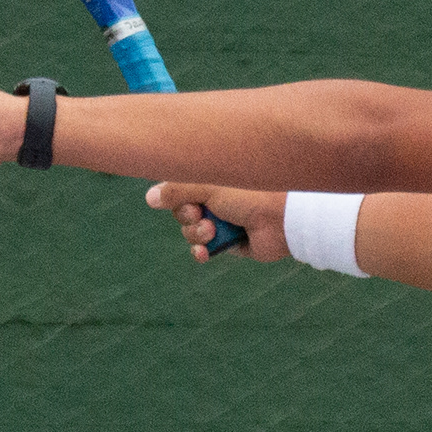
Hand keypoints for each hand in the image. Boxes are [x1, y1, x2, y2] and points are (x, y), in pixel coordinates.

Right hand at [149, 183, 285, 262]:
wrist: (281, 218)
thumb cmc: (250, 192)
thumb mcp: (208, 186)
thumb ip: (177, 190)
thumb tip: (149, 198)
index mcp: (213, 179)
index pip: (180, 188)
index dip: (175, 196)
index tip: (183, 197)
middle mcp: (218, 199)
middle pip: (182, 212)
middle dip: (187, 216)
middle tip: (200, 213)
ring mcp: (225, 222)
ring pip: (192, 232)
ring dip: (196, 233)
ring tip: (212, 230)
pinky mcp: (231, 244)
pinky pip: (206, 250)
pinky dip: (202, 251)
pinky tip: (204, 252)